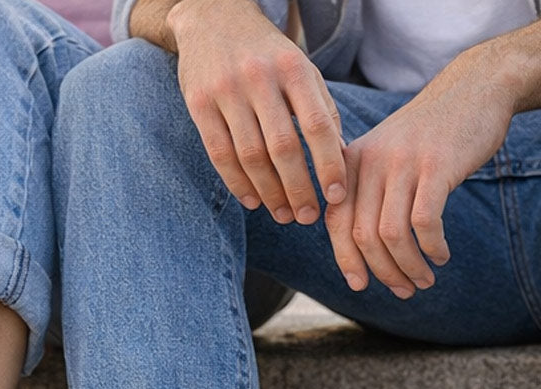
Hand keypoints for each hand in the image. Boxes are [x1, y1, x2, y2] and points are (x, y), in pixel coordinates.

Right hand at [168, 0, 345, 223]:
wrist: (212, 17)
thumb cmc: (267, 54)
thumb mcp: (301, 69)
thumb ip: (321, 109)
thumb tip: (341, 159)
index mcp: (293, 67)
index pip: (317, 125)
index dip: (329, 165)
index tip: (336, 196)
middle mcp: (259, 77)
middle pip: (283, 147)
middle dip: (298, 189)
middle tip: (307, 217)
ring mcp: (226, 90)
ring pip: (250, 156)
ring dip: (269, 193)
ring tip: (283, 215)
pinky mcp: (199, 103)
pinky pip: (220, 154)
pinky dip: (238, 183)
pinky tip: (253, 201)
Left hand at [326, 45, 515, 296]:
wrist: (474, 88)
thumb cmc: (428, 136)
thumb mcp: (384, 157)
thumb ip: (365, 194)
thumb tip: (357, 254)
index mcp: (352, 163)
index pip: (337, 223)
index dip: (346, 261)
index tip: (360, 286)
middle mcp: (371, 161)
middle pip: (364, 236)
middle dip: (383, 272)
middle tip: (404, 290)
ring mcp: (403, 162)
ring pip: (393, 235)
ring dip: (408, 267)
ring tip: (424, 281)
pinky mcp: (437, 165)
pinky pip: (425, 222)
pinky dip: (431, 248)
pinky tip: (441, 256)